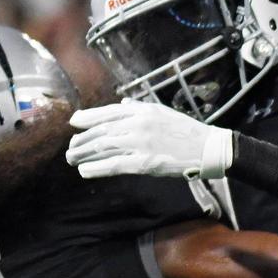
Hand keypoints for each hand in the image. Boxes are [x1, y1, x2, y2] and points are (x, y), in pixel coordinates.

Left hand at [67, 100, 232, 179]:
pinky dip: (97, 168)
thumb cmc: (186, 130)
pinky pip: (115, 165)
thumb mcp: (162, 111)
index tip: (73, 123)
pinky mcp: (145, 163)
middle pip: (101, 132)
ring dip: (84, 154)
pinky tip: (85, 171)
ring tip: (72, 159)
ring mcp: (141, 143)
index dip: (87, 118)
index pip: (107, 113)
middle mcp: (138, 124)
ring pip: (103, 148)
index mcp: (142, 111)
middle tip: (70, 148)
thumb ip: (139, 108)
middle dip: (82, 140)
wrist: (207, 148)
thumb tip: (121, 106)